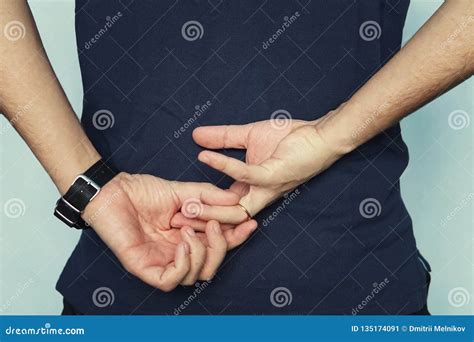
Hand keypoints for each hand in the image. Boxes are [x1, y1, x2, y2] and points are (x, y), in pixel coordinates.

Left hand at [82, 172, 256, 290]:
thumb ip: (209, 196)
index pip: (218, 245)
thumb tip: (237, 201)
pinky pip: (172, 280)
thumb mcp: (183, 191)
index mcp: (188, 237)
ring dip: (201, 253)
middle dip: (221, 247)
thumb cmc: (143, 192)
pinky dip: (183, 263)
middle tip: (216, 224)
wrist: (114, 190)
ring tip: (190, 230)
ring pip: (195, 276)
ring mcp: (162, 262)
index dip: (236, 237)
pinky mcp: (145, 268)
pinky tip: (181, 242)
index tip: (249, 221)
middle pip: (211, 266)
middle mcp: (178, 253)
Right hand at [191, 114, 343, 221]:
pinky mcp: (274, 175)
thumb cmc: (290, 139)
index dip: (201, 210)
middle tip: (176, 218)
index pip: (222, 206)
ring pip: (235, 208)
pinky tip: (205, 156)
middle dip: (202, 221)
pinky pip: (246, 174)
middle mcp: (258, 195)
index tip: (177, 208)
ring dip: (210, 207)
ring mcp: (266, 188)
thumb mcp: (248, 136)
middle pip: (227, 218)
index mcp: (251, 189)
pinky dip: (224, 165)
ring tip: (185, 201)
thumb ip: (222, 138)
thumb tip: (196, 135)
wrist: (320, 134)